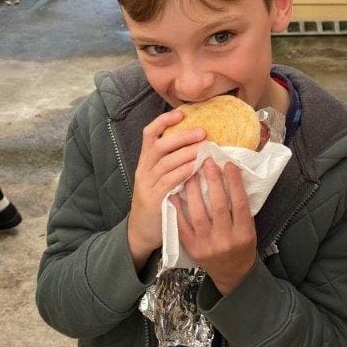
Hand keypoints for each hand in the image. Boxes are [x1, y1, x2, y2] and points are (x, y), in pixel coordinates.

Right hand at [127, 109, 205, 269]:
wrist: (142, 232)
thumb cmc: (158, 201)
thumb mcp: (160, 178)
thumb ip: (173, 162)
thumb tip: (198, 143)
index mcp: (145, 161)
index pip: (149, 134)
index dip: (164, 121)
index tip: (181, 114)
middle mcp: (143, 170)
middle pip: (159, 145)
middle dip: (182, 136)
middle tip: (202, 132)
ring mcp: (147, 185)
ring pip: (166, 162)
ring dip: (186, 153)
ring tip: (204, 147)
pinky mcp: (153, 200)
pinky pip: (168, 182)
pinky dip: (183, 172)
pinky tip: (196, 168)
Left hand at [173, 160, 256, 295]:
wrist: (231, 273)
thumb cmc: (242, 245)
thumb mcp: (249, 228)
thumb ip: (241, 207)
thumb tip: (233, 177)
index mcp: (244, 233)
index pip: (240, 203)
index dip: (234, 182)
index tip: (228, 163)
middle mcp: (226, 240)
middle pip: (219, 206)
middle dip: (213, 181)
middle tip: (207, 160)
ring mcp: (207, 245)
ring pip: (199, 214)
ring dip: (193, 190)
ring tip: (190, 171)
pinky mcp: (192, 248)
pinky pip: (182, 225)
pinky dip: (178, 208)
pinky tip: (175, 192)